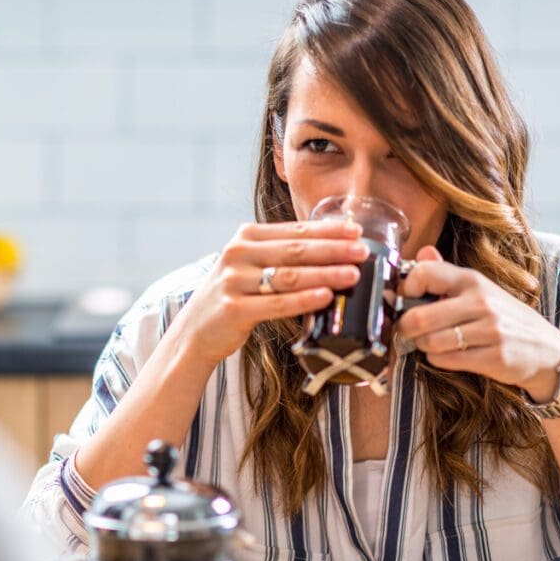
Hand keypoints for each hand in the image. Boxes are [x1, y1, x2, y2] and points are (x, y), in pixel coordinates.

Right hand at [174, 221, 369, 365]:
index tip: (356, 231)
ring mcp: (234, 281)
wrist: (196, 330)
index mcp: (246, 237)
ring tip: (352, 274)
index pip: (294, 230)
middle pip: (295, 250)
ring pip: (289, 276)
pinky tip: (325, 297)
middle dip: (333, 250)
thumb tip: (334, 251)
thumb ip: (281, 255)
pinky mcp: (234, 309)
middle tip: (363, 252)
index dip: (327, 230)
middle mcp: (238, 254)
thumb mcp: (251, 266)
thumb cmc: (234, 296)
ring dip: (324, 274)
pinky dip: (304, 300)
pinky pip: (276, 304)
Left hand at [396, 246, 559, 401]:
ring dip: (422, 345)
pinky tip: (445, 354)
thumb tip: (422, 251)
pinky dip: (437, 359)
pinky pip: (446, 360)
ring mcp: (490, 330)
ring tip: (429, 343)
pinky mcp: (494, 357)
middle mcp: (481, 302)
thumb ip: (446, 273)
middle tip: (407, 329)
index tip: (405, 299)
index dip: (406, 288)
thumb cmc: (504, 317)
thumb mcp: (479, 289)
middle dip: (405, 326)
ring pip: (430, 341)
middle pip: (420, 316)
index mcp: (472, 280)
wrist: (547, 349)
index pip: (425, 273)